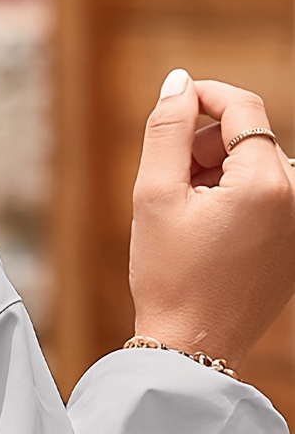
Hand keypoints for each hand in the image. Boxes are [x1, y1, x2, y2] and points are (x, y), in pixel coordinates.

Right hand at [130, 71, 294, 371]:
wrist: (191, 351)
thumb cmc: (168, 279)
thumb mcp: (153, 198)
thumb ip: (166, 130)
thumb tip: (179, 82)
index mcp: (267, 181)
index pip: (242, 108)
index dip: (203, 98)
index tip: (172, 106)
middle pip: (251, 139)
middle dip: (207, 147)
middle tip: (167, 183)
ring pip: (258, 170)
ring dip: (219, 177)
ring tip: (184, 217)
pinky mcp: (294, 245)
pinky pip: (268, 202)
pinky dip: (235, 203)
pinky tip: (205, 237)